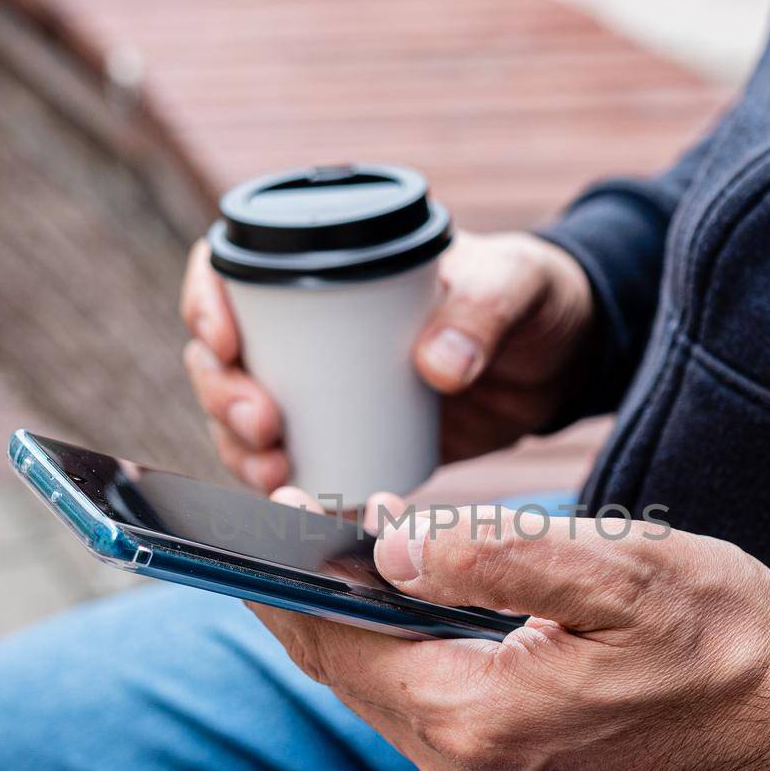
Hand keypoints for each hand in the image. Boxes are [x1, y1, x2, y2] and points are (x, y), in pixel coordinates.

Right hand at [180, 232, 594, 491]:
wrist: (564, 361)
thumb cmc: (533, 297)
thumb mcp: (514, 287)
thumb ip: (482, 312)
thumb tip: (436, 368)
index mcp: (330, 267)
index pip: (232, 269)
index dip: (206, 301)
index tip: (223, 340)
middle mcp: (310, 327)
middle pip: (226, 356)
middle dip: (222, 393)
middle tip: (261, 424)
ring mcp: (323, 387)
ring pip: (247, 416)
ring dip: (239, 446)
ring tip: (271, 471)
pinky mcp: (349, 438)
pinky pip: (295, 461)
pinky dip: (282, 485)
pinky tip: (290, 503)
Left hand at [248, 497, 769, 770]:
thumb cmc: (724, 640)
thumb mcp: (618, 573)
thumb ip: (496, 557)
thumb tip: (388, 548)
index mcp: (477, 717)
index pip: (337, 645)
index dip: (290, 577)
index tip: (265, 514)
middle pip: (345, 676)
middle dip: (308, 600)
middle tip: (286, 522)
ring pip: (380, 697)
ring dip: (353, 629)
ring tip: (337, 553)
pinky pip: (422, 716)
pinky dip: (398, 659)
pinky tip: (404, 612)